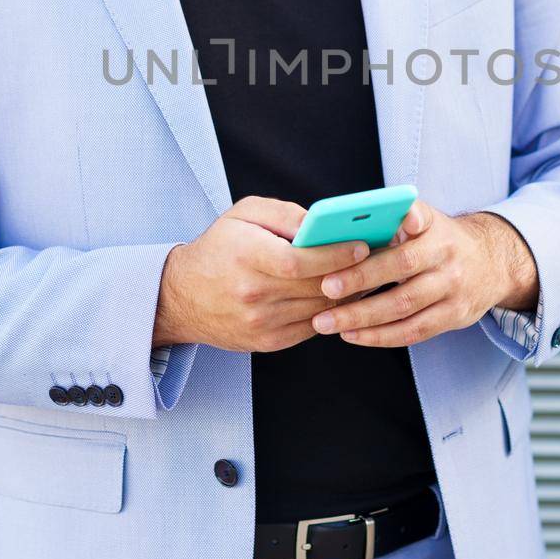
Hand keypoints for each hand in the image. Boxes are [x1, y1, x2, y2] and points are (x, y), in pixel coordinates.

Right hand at [153, 196, 375, 353]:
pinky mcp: (267, 343)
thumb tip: (323, 224)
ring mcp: (261, 323)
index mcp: (246, 257)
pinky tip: (343, 296)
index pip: (300, 261)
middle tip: (377, 258)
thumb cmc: (218, 248)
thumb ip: (284, 214)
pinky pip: (311, 327)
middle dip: (351, 273)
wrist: (182, 298)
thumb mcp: (243, 214)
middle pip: (315, 287)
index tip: (361, 245)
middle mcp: (253, 294)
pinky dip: (331, 312)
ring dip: (347, 294)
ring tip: (366, 275)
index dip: (335, 255)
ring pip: (320, 310)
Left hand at [308, 199, 538, 348]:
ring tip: (326, 322)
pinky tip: (352, 335)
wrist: (493, 262)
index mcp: (437, 233)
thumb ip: (397, 217)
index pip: (408, 242)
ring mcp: (454, 294)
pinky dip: (380, 336)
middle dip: (359, 285)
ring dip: (362, 319)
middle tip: (324, 290)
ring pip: (404, 311)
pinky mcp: (454, 318)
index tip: (343, 260)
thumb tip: (355, 221)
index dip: (383, 250)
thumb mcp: (428, 218)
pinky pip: (413, 332)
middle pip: (401, 278)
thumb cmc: (442, 238)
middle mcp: (448, 263)